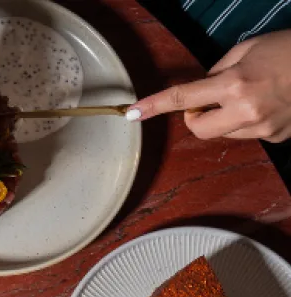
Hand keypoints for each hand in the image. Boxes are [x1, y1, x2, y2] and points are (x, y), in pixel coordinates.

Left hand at [129, 31, 290, 141]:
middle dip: (196, 116)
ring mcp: (262, 128)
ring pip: (222, 133)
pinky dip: (248, 121)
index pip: (183, 98)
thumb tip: (202, 87)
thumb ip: (219, 69)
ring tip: (251, 96)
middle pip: (197, 129)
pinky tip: (269, 104)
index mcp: (235, 84)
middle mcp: (245, 111)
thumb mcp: (250, 48)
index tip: (132, 113)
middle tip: (210, 99)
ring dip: (224, 118)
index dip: (154, 105)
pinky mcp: (275, 137)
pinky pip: (247, 134)